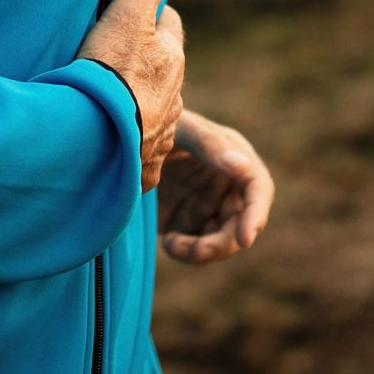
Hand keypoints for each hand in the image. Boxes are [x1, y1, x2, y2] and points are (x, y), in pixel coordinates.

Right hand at [77, 0, 189, 190]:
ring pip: (152, 109)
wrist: (95, 137)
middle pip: (162, 70)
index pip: (166, 25)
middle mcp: (173, 96)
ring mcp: (159, 132)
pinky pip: (139, 149)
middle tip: (115, 59)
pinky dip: (127, 142)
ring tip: (109, 103)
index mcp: (169, 58)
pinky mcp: (142, 164)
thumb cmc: (108, 71)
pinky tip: (108, 140)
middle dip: (145, 63)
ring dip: (136, 104)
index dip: (150, 16)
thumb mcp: (128, 13)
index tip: (131, 15)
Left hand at [157, 110, 272, 263]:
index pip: (257, 188)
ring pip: (222, 242)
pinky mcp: (189, 223)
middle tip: (196, 251)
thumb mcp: (180, 129)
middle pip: (242, 223)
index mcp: (234, 155)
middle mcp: (227, 183)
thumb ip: (210, 146)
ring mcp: (208, 204)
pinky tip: (168, 242)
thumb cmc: (153, 120)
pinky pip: (199, 249)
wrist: (115, 140)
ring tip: (173, 245)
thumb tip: (242, 166)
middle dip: (223, 243)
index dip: (256, 215)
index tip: (244, 240)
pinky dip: (187, 253)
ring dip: (203, 252)